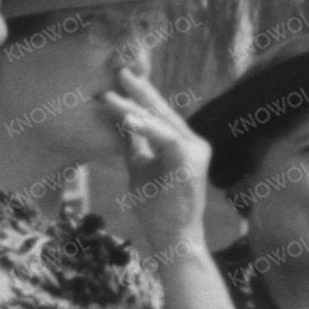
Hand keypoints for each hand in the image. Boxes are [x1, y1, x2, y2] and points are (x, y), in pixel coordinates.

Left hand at [101, 66, 217, 252]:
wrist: (173, 237)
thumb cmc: (157, 207)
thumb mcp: (139, 167)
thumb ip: (133, 144)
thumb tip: (118, 120)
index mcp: (181, 142)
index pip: (159, 113)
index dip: (140, 95)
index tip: (118, 79)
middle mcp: (193, 142)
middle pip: (163, 111)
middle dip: (140, 90)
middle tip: (119, 71)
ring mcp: (195, 151)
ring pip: (163, 121)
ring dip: (136, 108)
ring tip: (113, 95)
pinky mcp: (190, 164)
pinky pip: (167, 139)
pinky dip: (147, 128)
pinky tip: (128, 120)